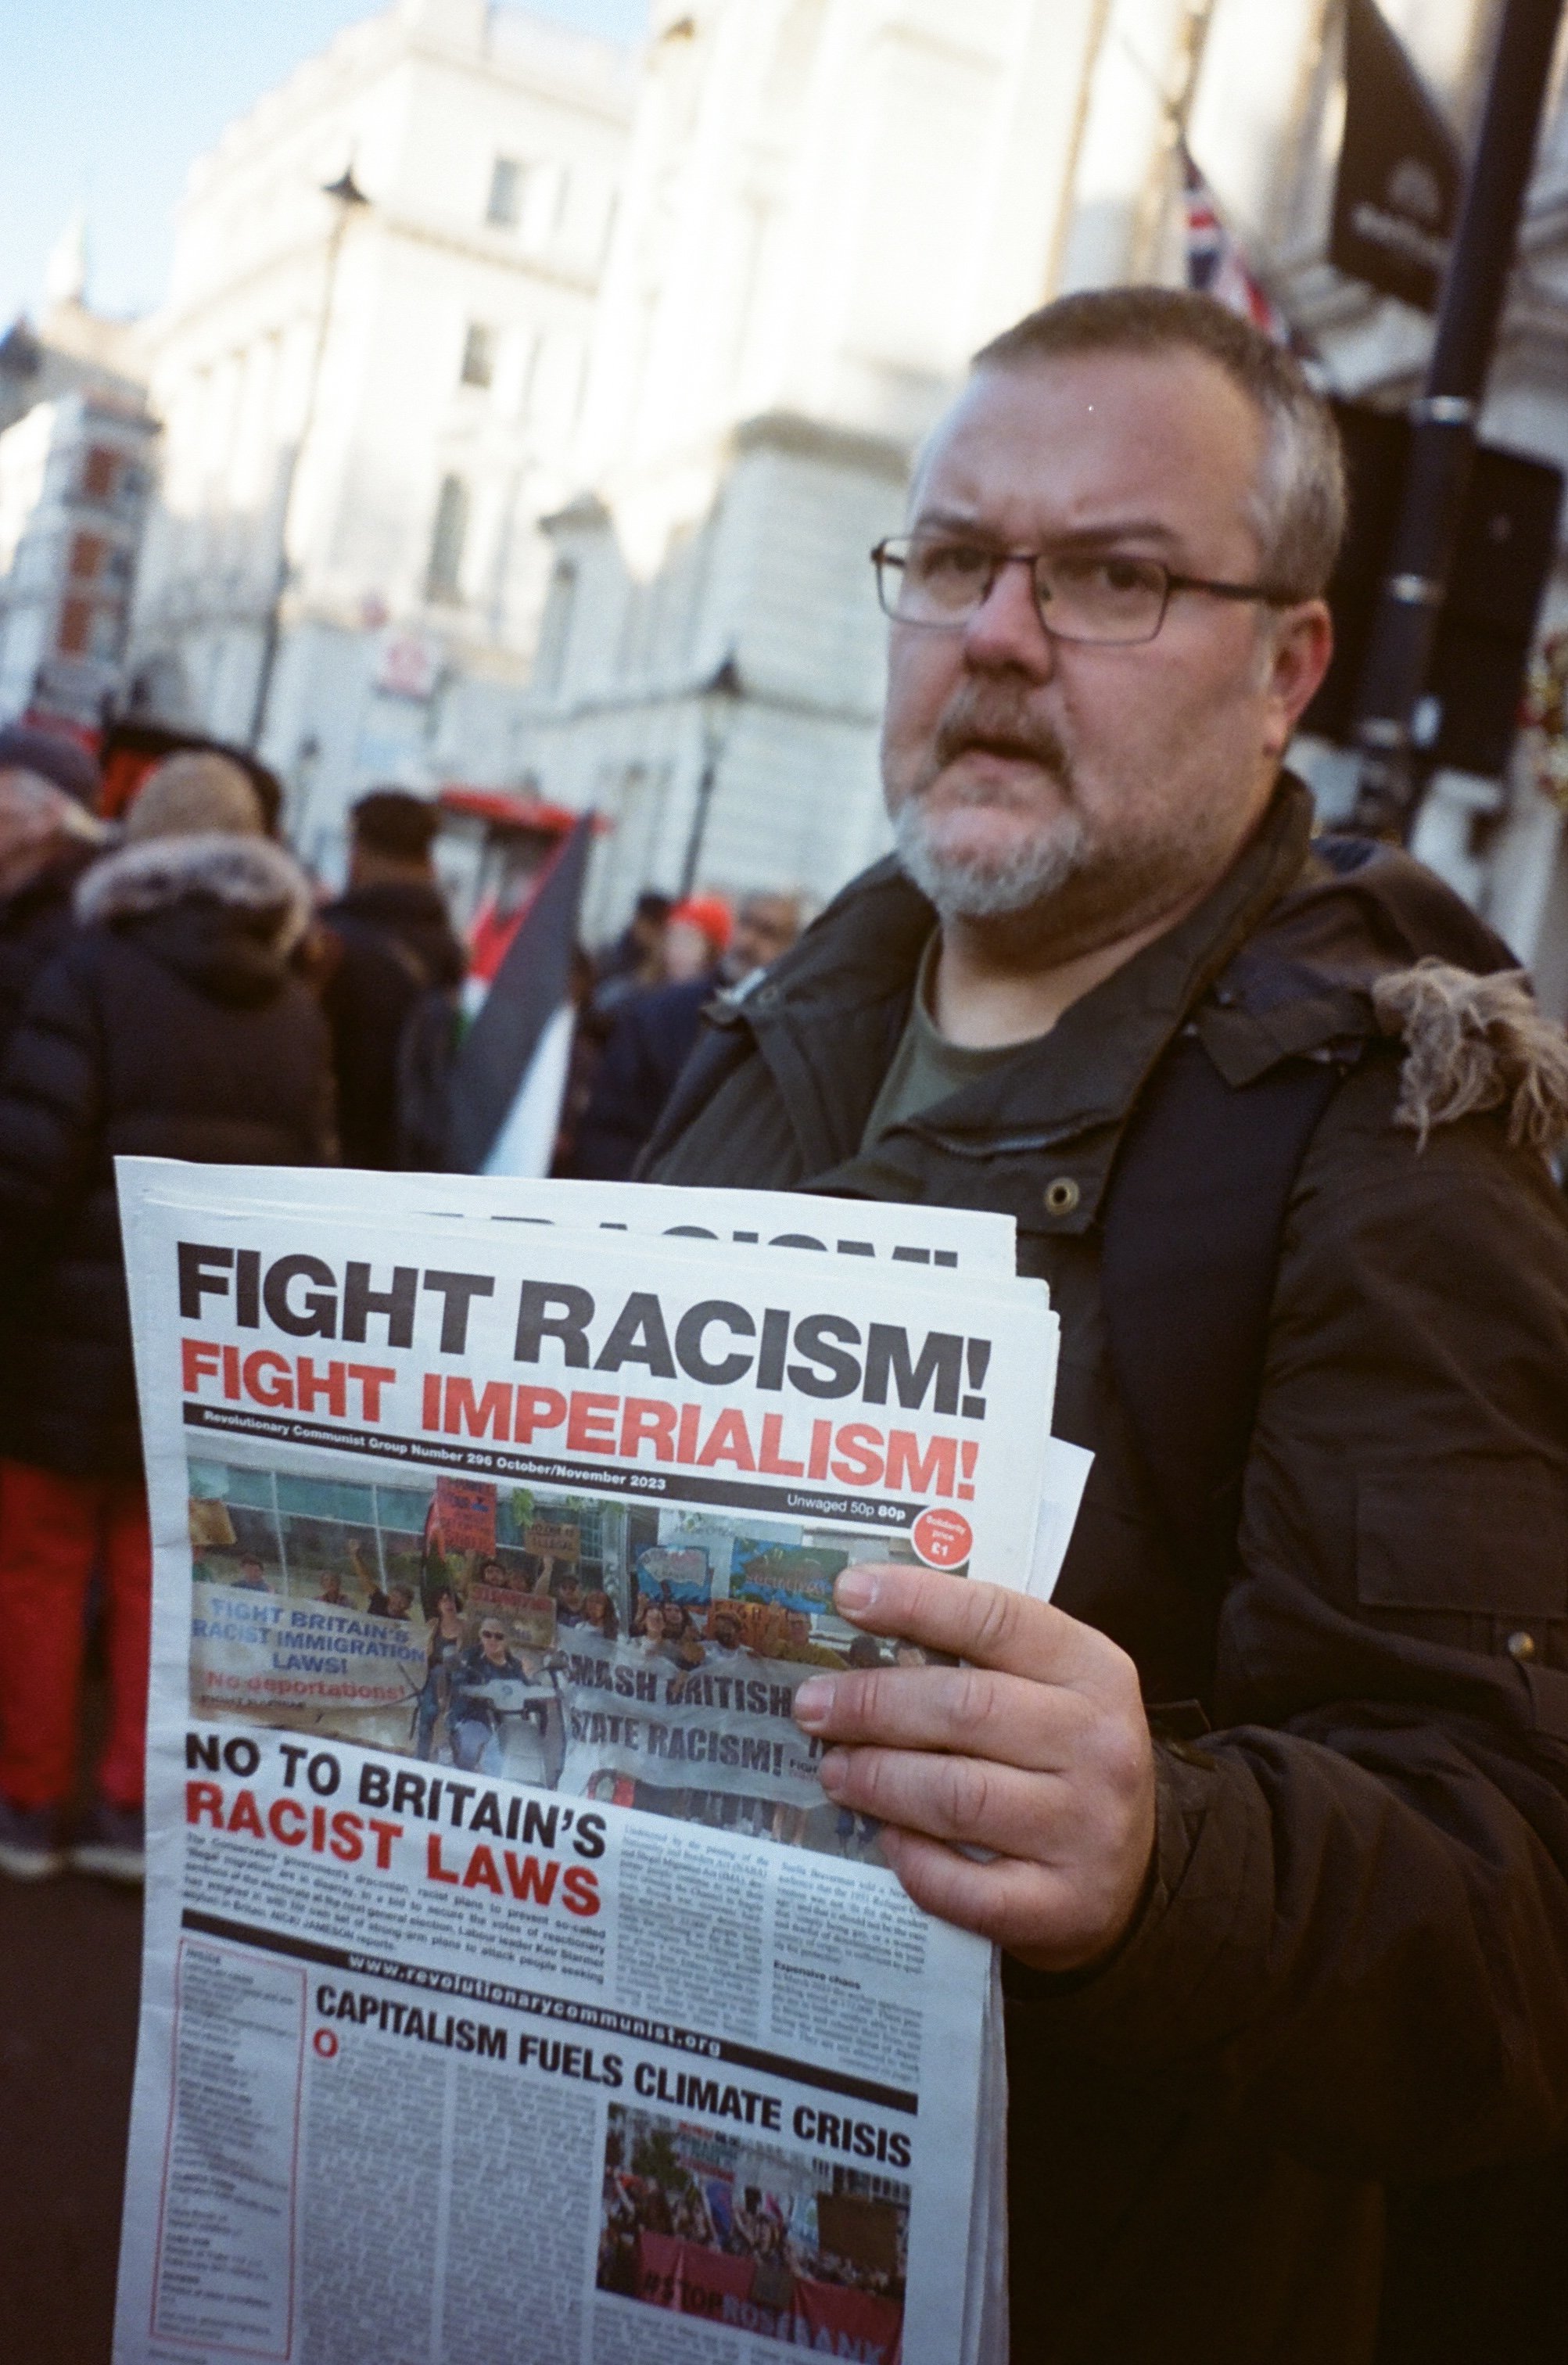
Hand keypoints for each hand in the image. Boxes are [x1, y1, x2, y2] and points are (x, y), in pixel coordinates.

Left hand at [792, 1563, 1155, 1971]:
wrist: (1130, 1873)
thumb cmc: (1063, 1759)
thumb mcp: (1050, 1689)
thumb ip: (980, 1657)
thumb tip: (862, 1630)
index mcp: (1095, 1672)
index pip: (998, 1620)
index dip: (916, 1603)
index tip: (847, 1595)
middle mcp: (1101, 1746)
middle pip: (965, 1709)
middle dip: (873, 1703)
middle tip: (812, 1705)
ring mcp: (1086, 1831)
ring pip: (957, 1796)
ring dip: (878, 1779)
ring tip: (833, 1770)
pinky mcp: (1062, 1909)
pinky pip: (964, 1886)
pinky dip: (911, 1861)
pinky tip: (883, 1840)